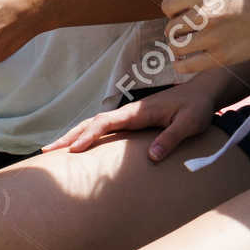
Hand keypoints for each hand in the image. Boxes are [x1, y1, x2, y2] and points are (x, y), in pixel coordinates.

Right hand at [41, 78, 219, 162]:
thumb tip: (152, 157)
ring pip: (96, 124)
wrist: (203, 92)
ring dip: (75, 135)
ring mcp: (130, 116)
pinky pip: (105, 128)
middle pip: (93, 123)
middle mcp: (129, 112)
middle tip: (46, 151)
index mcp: (138, 112)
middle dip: (70, 136)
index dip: (89, 136)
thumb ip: (171, 138)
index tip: (73, 149)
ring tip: (54, 150)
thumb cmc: (197, 108)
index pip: (107, 123)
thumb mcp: (190, 124)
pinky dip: (88, 135)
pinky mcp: (133, 121)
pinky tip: (81, 145)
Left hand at [159, 0, 249, 75]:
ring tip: (191, 47)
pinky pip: (186, 66)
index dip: (173, 13)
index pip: (167, 7)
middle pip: (171, 29)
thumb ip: (199, 0)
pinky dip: (181, 66)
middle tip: (191, 34)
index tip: (184, 16)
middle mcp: (204, 13)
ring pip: (176, 47)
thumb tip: (173, 16)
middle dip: (177, 33)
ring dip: (180, 49)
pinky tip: (185, 62)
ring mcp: (212, 36)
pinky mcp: (220, 57)